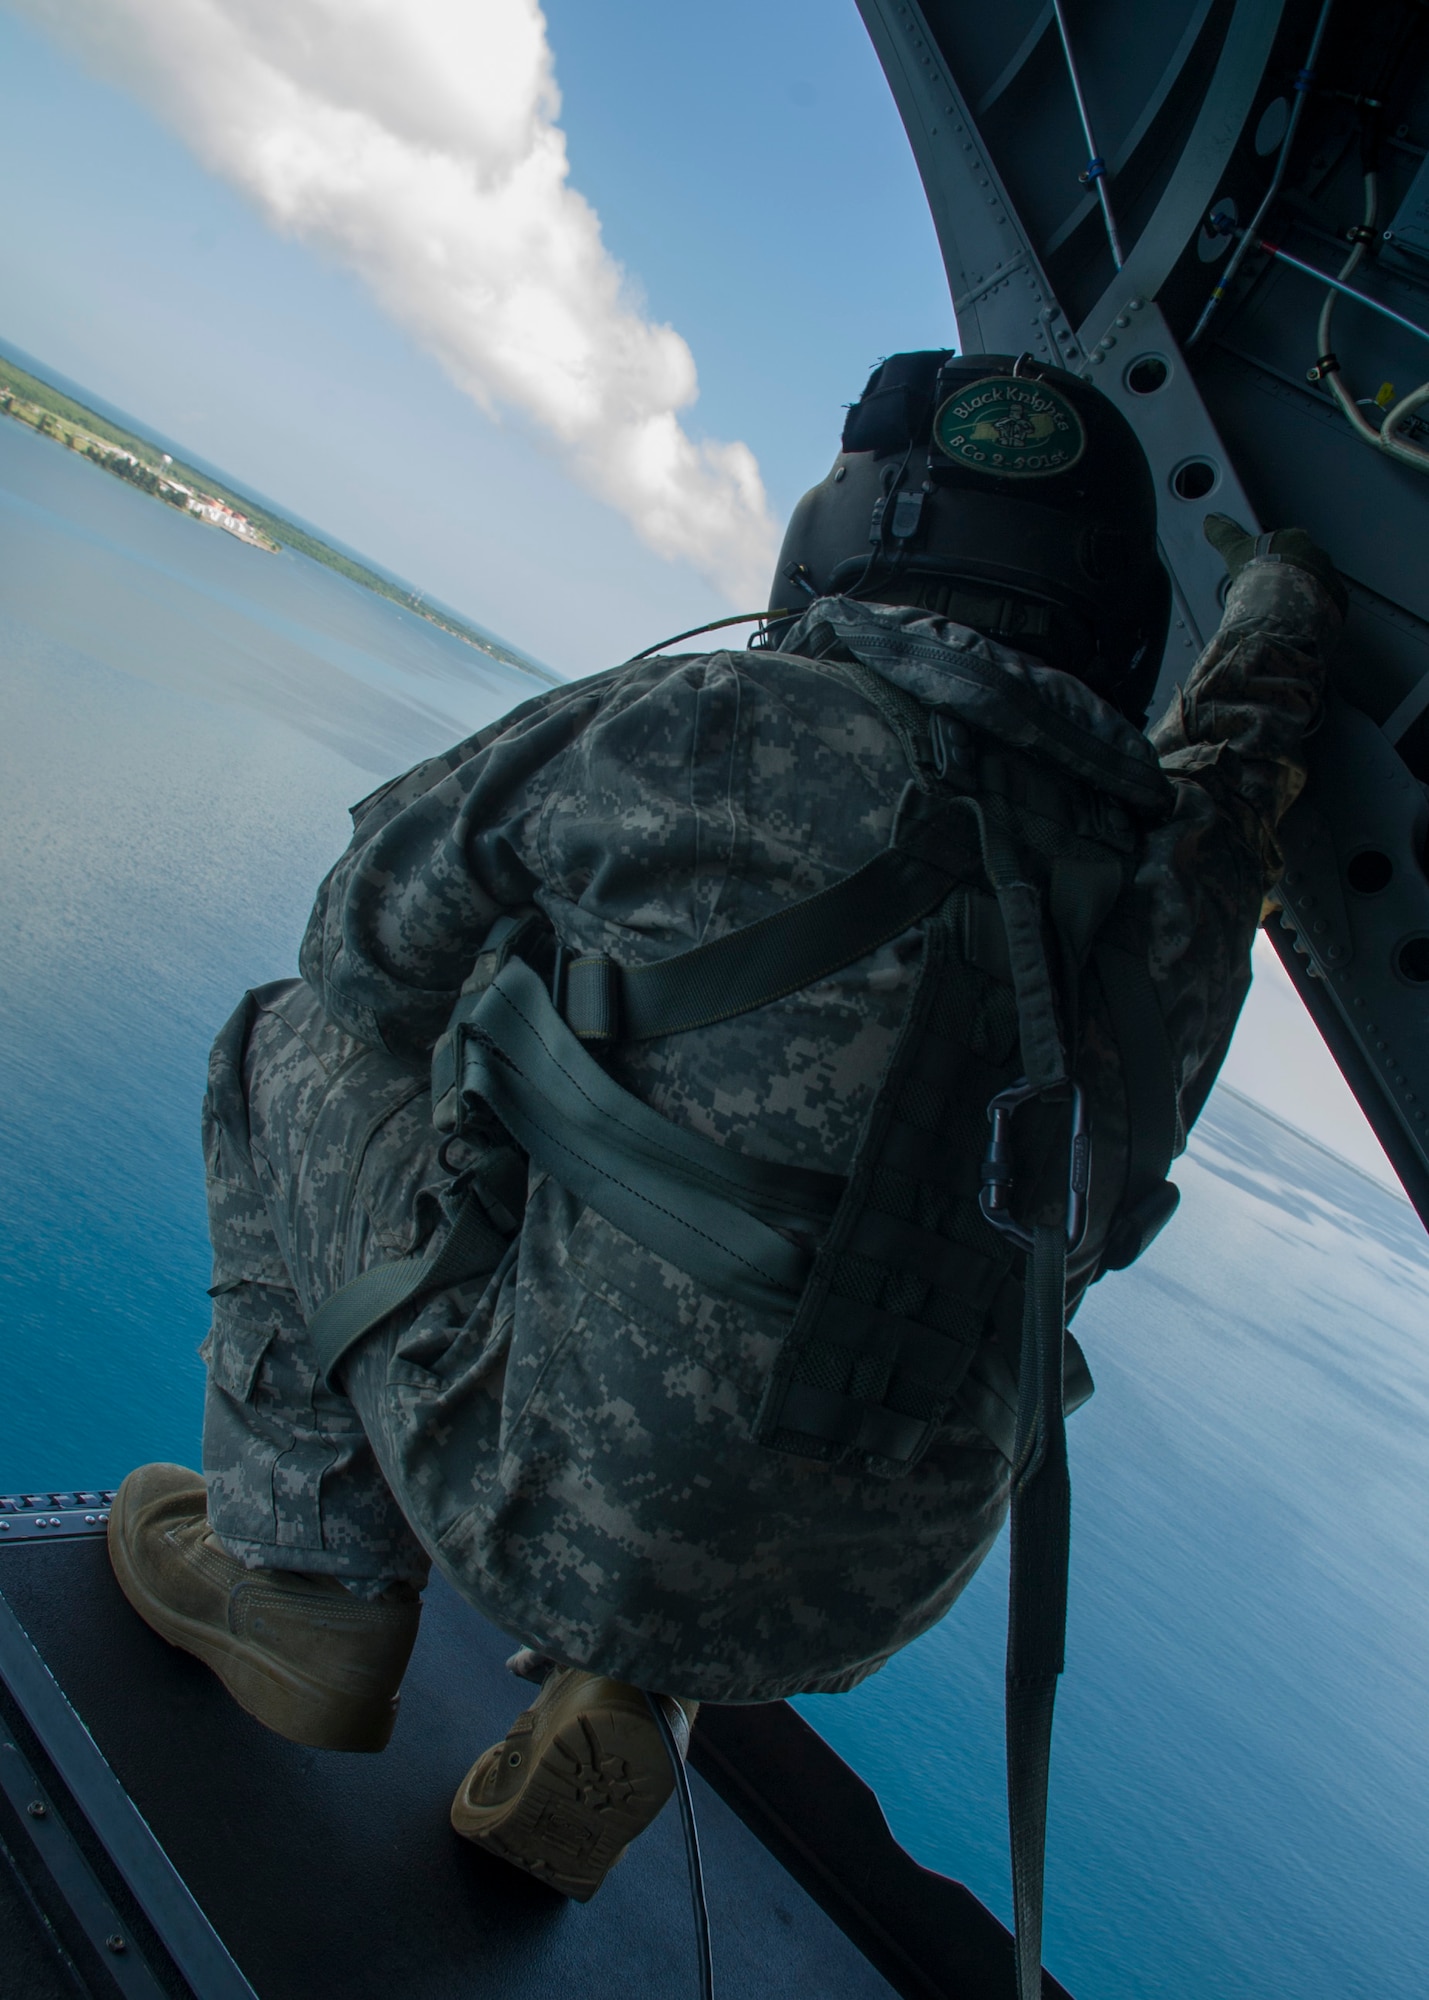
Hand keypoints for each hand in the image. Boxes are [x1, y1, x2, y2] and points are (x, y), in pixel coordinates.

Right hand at [1204, 514, 1346, 615]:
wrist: (1282, 603)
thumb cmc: (1260, 573)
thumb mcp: (1236, 551)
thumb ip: (1224, 534)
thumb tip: (1210, 520)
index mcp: (1295, 538)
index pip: (1286, 545)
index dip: (1273, 560)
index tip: (1263, 574)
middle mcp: (1317, 554)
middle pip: (1303, 565)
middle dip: (1291, 577)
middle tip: (1272, 595)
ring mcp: (1330, 577)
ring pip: (1316, 585)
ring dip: (1303, 595)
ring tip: (1284, 612)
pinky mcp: (1337, 601)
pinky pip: (1327, 606)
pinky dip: (1315, 612)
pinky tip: (1299, 621)